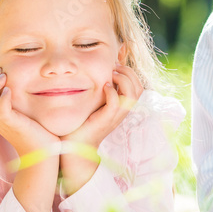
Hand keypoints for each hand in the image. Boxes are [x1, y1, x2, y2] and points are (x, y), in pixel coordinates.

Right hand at [0, 69, 59, 158]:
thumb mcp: (20, 113)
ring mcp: (2, 122)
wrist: (41, 152)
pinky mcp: (12, 124)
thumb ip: (15, 102)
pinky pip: (1, 110)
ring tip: (4, 76)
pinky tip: (9, 90)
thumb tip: (18, 85)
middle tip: (0, 70)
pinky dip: (3, 98)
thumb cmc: (34, 131)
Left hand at [60, 65, 142, 195]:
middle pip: (138, 88)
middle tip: (114, 67)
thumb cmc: (81, 122)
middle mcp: (122, 111)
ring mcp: (115, 116)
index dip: (130, 72)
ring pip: (132, 95)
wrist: (74, 145)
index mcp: (121, 106)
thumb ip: (100, 91)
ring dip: (123, 80)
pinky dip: (112, 92)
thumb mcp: (94, 103)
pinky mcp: (106, 120)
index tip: (115, 65)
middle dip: (128, 73)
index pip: (138, 86)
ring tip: (111, 75)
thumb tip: (98, 73)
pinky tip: (104, 86)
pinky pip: (116, 103)